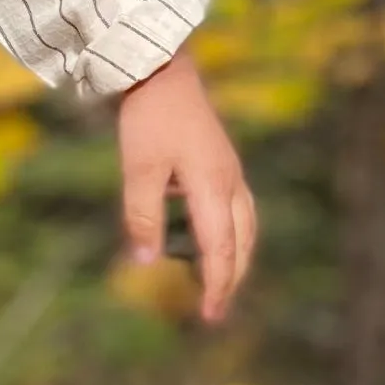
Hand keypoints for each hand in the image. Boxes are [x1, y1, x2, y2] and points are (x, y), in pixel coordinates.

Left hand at [113, 49, 254, 323]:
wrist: (162, 69)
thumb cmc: (148, 118)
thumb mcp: (139, 169)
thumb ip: (142, 217)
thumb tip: (145, 262)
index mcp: (212, 186)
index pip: (220, 249)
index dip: (216, 285)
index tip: (208, 315)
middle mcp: (230, 182)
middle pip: (242, 242)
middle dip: (231, 278)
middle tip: (214, 310)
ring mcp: (230, 170)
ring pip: (245, 225)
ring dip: (236, 257)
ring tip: (220, 282)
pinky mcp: (223, 162)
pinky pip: (238, 209)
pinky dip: (232, 234)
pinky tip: (214, 239)